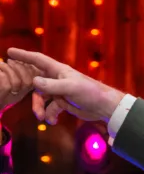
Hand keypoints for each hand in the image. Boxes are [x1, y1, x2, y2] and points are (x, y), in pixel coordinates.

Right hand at [6, 48, 123, 124]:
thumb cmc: (90, 92)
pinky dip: (50, 114)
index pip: (37, 60)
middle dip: (26, 89)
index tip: (9, 52)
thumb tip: (34, 81)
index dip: (23, 55)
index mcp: (58, 71)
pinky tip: (53, 121)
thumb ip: (52, 86)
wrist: (105, 107)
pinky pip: (50, 108)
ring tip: (41, 117)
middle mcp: (56, 79)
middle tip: (15, 93)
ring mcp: (59, 91)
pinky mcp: (63, 102)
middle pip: (34, 81)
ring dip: (39, 107)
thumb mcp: (70, 88)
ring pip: (41, 97)